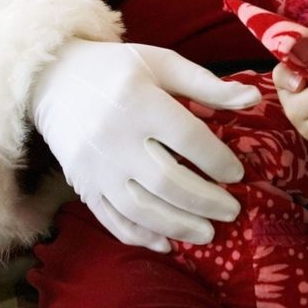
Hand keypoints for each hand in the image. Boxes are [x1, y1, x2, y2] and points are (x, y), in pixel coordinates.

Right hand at [30, 40, 260, 250]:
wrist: (53, 79)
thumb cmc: (117, 69)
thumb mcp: (162, 64)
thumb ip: (208, 84)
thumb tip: (254, 98)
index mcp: (139, 101)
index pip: (188, 138)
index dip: (217, 160)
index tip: (237, 173)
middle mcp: (115, 137)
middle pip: (167, 181)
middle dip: (205, 201)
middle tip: (232, 210)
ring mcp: (95, 166)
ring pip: (141, 208)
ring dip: (178, 225)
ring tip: (208, 233)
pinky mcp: (82, 184)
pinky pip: (112, 218)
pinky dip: (140, 236)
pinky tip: (167, 244)